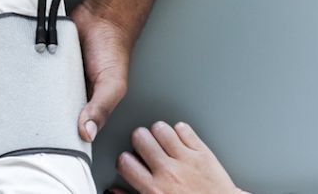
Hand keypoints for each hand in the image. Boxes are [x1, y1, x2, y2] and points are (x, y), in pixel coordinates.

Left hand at [0, 0, 135, 148]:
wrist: (105, 15)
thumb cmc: (112, 52)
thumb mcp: (112, 84)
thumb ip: (100, 106)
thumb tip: (86, 131)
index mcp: (68, 113)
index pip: (37, 135)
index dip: (12, 141)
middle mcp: (50, 99)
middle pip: (13, 116)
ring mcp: (39, 79)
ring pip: (5, 92)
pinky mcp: (31, 58)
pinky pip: (8, 66)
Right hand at [108, 122, 245, 193]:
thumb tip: (114, 192)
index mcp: (154, 189)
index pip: (125, 161)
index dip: (125, 160)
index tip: (130, 162)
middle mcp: (168, 172)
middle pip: (140, 137)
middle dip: (139, 140)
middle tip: (145, 147)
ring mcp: (186, 160)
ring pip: (161, 129)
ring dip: (159, 133)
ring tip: (162, 142)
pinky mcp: (203, 153)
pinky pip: (184, 129)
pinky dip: (180, 132)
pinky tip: (180, 141)